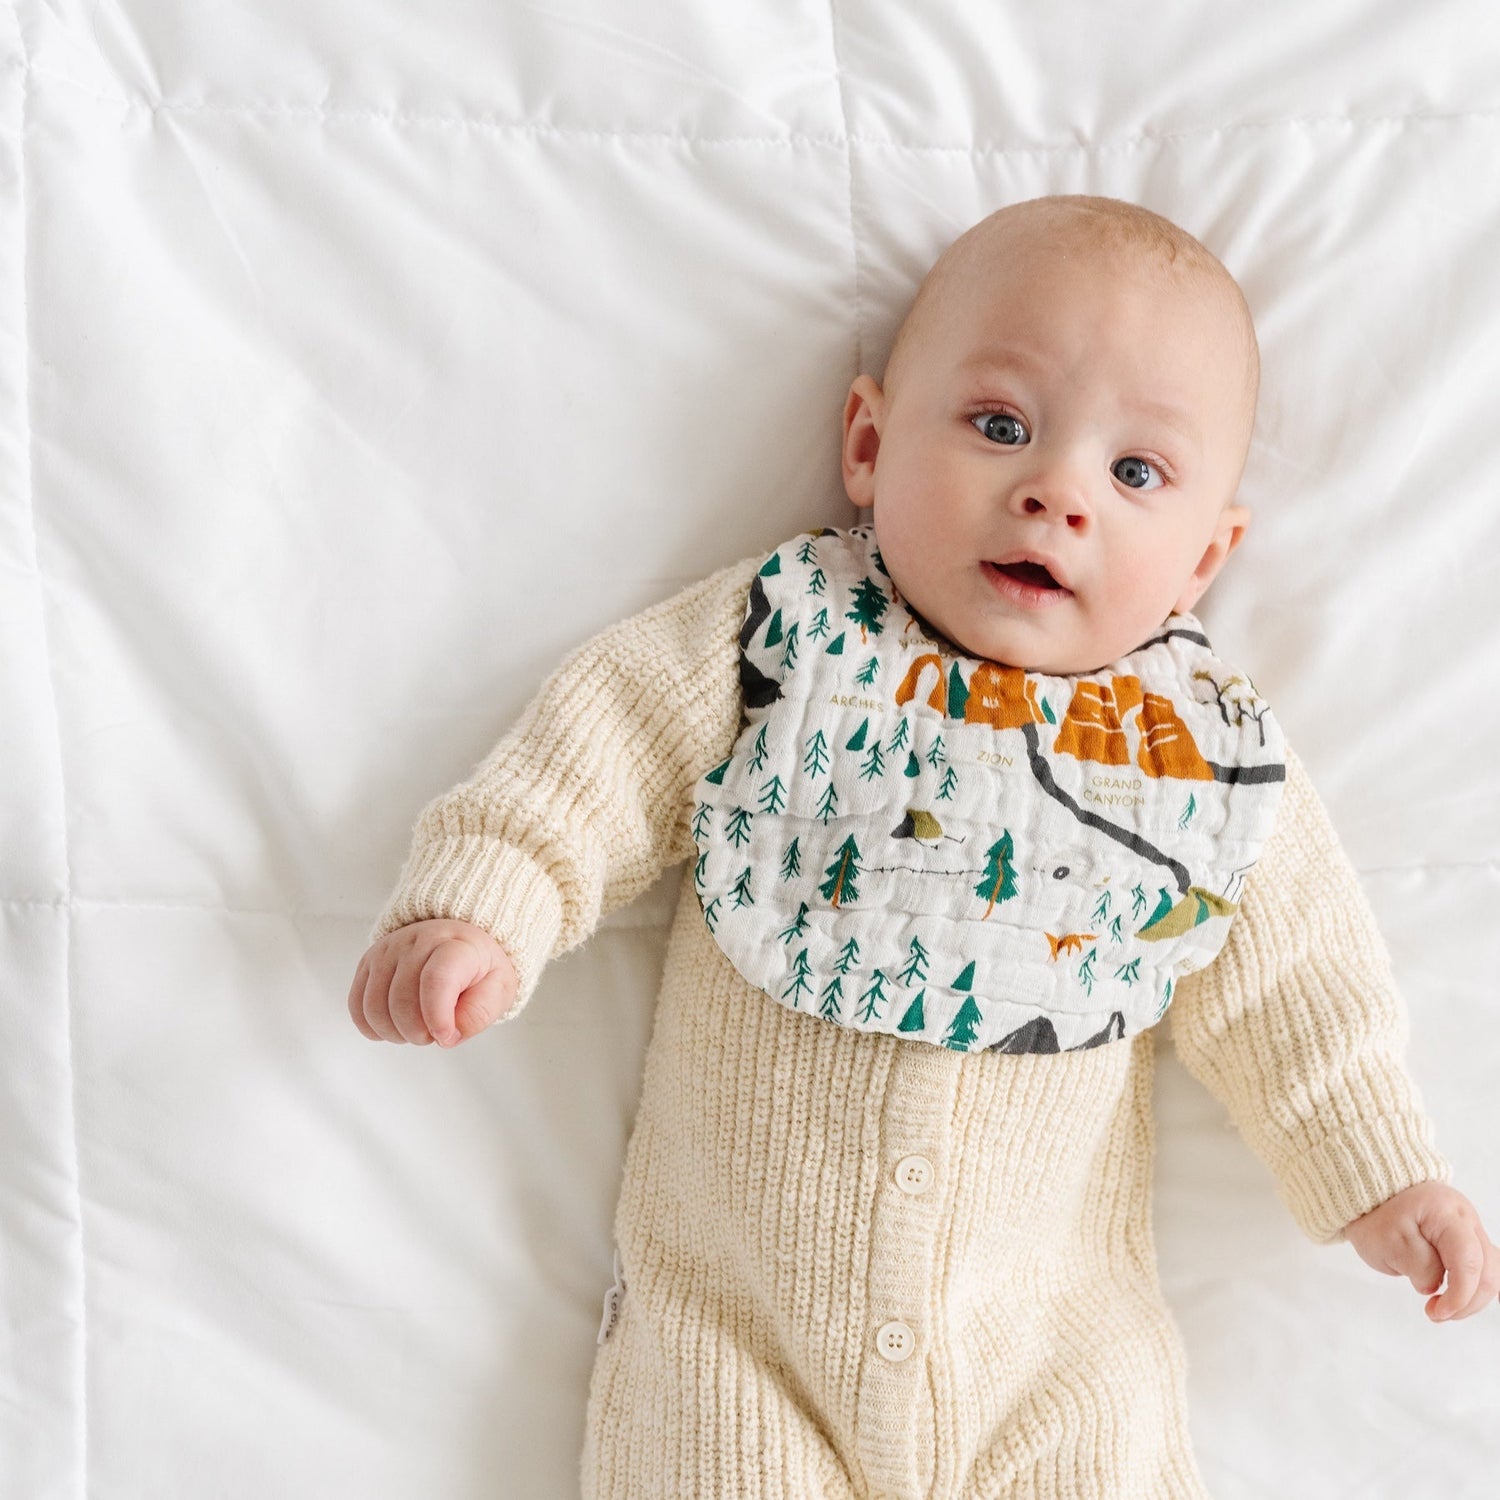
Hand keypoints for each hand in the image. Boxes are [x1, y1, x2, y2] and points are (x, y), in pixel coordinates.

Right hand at [348, 918, 518, 1047]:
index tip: (445, 1036)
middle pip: (402, 1000)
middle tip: (435, 1032)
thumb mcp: (498, 988)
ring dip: (395, 1033)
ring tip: (417, 1028)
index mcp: (455, 945)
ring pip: (375, 1007)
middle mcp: (416, 941)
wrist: (458, 939)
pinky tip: (395, 1026)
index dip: (437, 1017)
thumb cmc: (479, 968)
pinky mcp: (368, 962)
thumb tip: (448, 1036)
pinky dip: (374, 1028)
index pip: (436, 980)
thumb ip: (478, 1013)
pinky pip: (357, 1006)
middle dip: (418, 1032)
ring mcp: (387, 950)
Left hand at [1343, 1181, 1499, 1321]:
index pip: (1469, 1262)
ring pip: (1489, 1271)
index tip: (1436, 1312)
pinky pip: (1482, 1265)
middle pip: (1487, 1271)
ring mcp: (1469, 1227)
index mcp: (1446, 1214)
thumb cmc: (1377, 1215)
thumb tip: (1435, 1286)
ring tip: (1441, 1305)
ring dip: (1471, 1296)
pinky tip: (1462, 1297)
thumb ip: (1419, 1266)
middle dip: (1466, 1301)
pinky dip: (1474, 1286)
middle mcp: (1465, 1218)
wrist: (1372, 1194)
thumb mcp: (1387, 1242)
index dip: (1459, 1295)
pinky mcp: (1466, 1237)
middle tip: (1435, 1312)